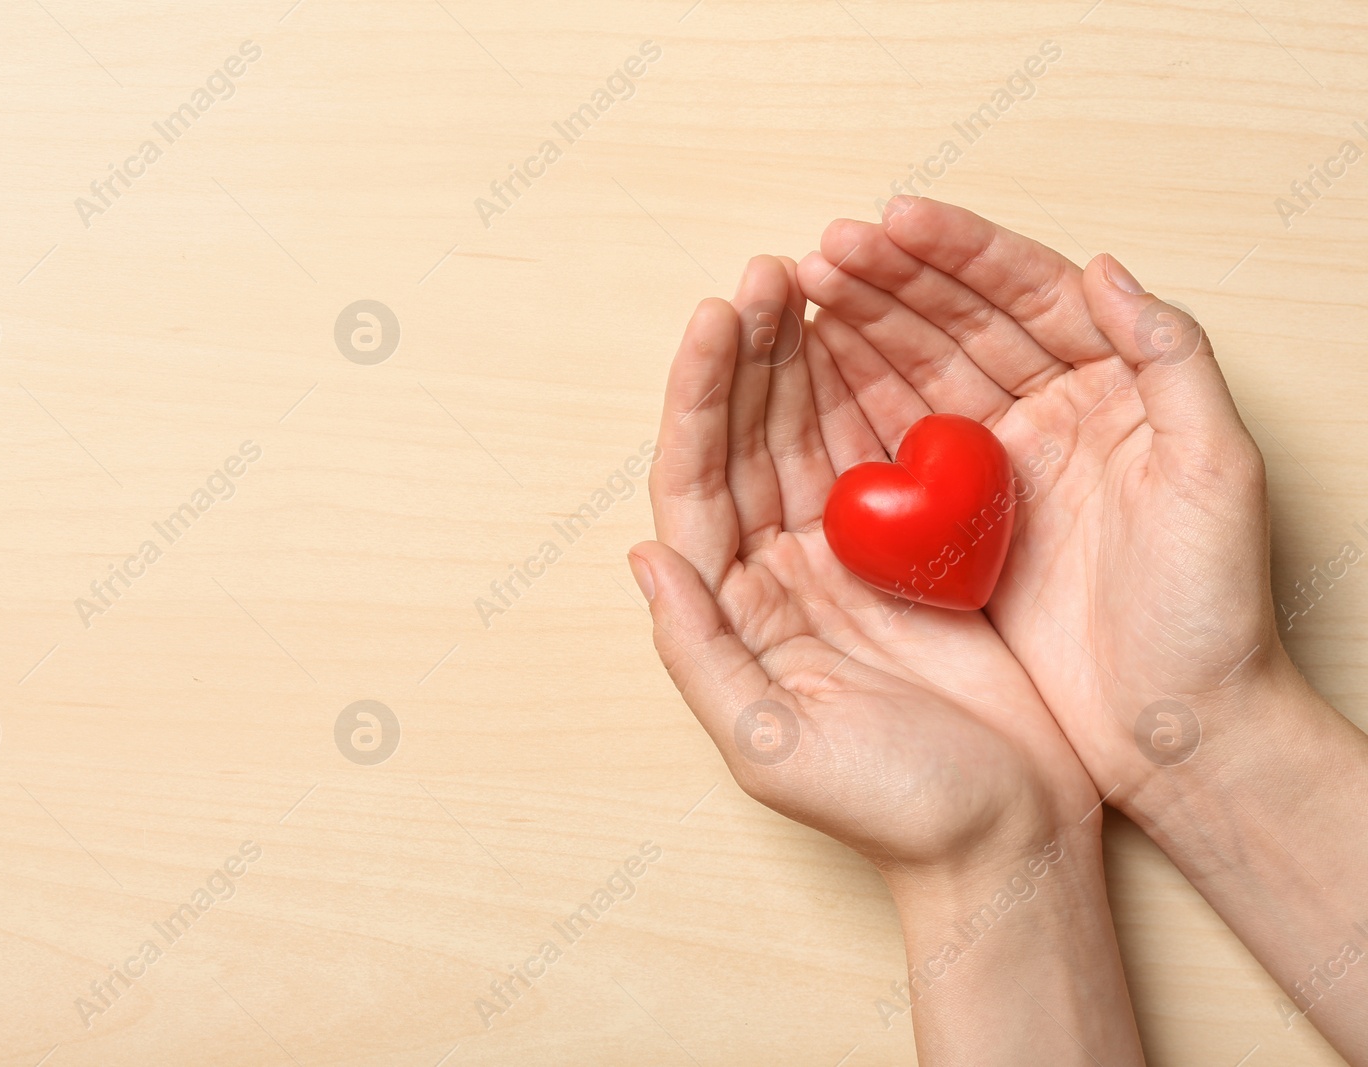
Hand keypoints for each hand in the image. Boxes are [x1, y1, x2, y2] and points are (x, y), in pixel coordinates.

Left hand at [632, 253, 1145, 1064]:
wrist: (1008, 842)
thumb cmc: (895, 809)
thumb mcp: (773, 747)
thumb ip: (699, 653)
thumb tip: (642, 558)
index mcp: (730, 610)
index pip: (695, 479)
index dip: (699, 394)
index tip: (717, 314)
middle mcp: (775, 571)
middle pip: (745, 439)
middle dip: (750, 353)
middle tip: (768, 270)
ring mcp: (843, 555)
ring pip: (806, 432)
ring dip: (802, 356)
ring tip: (810, 277)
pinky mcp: (912, 551)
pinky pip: (880, 450)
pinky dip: (873, 391)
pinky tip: (874, 336)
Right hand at [794, 196, 1278, 806]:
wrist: (1176, 729)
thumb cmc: (1211, 609)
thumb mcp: (1215, 472)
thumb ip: (1173, 358)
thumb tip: (1106, 267)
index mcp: (1110, 387)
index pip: (1025, 295)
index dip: (958, 252)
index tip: (893, 219)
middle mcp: (1045, 416)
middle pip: (956, 324)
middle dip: (887, 280)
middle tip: (820, 254)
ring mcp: (991, 473)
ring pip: (913, 377)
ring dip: (855, 332)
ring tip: (796, 294)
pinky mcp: (950, 531)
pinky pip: (888, 451)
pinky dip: (844, 409)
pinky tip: (803, 377)